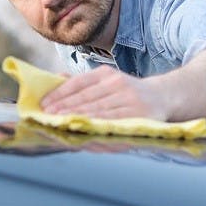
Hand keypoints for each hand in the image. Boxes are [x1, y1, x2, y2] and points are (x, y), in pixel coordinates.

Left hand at [40, 65, 169, 119]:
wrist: (162, 97)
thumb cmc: (125, 91)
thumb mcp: (106, 81)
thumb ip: (82, 82)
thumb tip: (56, 79)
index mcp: (106, 74)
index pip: (78, 82)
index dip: (60, 94)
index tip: (44, 104)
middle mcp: (118, 84)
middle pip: (86, 98)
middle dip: (64, 108)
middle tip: (47, 116)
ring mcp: (129, 100)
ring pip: (98, 111)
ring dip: (77, 119)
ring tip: (60, 124)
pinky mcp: (138, 115)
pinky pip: (112, 124)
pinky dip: (96, 129)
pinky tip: (83, 132)